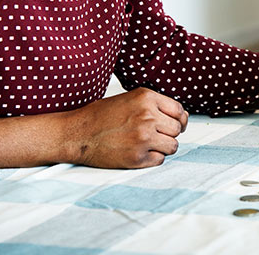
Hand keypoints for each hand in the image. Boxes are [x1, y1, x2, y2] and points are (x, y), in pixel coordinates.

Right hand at [64, 88, 188, 168]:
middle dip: (169, 133)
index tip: (173, 124)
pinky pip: (160, 160)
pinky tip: (138, 152)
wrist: (77, 133)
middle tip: (155, 135)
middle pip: (177, 129)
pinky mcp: (137, 157)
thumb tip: (182, 117)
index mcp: (146, 97)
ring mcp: (143, 137)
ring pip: (172, 146)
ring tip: (146, 144)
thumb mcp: (130, 99)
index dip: (178, 119)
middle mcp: (147, 116)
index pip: (179, 110)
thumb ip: (154, 105)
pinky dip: (153, 158)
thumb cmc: (102, 115)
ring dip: (163, 147)